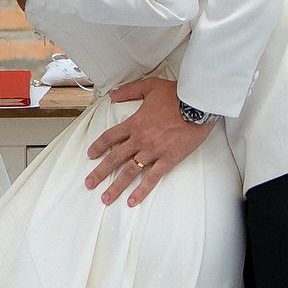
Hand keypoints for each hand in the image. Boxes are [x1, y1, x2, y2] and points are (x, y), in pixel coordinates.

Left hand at [84, 76, 212, 206]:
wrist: (198, 105)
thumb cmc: (176, 95)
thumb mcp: (150, 86)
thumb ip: (129, 91)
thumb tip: (112, 95)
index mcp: (134, 123)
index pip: (110, 137)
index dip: (98, 147)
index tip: (90, 155)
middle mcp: (140, 140)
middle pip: (115, 158)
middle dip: (100, 172)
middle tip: (89, 184)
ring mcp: (153, 151)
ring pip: (130, 172)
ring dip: (116, 186)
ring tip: (106, 198)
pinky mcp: (168, 160)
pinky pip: (152, 178)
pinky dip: (142, 190)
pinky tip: (132, 201)